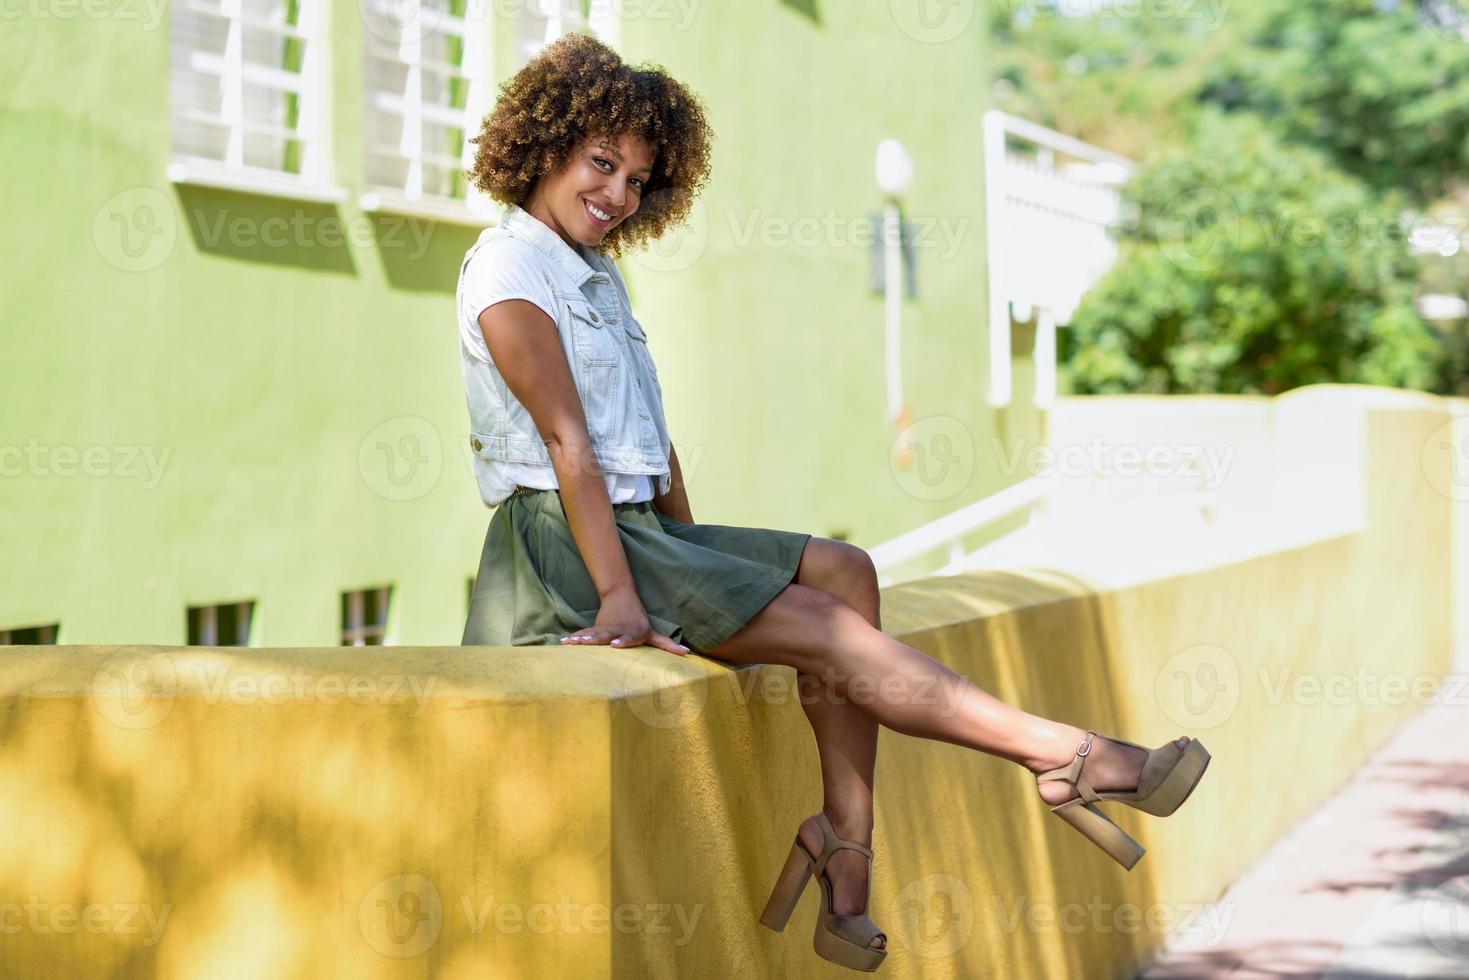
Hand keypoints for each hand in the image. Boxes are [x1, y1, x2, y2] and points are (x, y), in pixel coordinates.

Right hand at [559, 588, 690, 655]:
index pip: (629, 637)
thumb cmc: (639, 620)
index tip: (615, 645)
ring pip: (593, 634)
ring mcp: (604, 628)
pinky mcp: (594, 628)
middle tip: (587, 643)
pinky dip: (573, 639)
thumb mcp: (653, 632)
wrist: (621, 596)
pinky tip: (562, 643)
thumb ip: (667, 644)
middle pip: (607, 635)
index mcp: (634, 631)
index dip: (623, 641)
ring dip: (582, 639)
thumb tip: (687, 653)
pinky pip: (582, 634)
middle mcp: (618, 629)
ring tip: (572, 643)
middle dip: (597, 640)